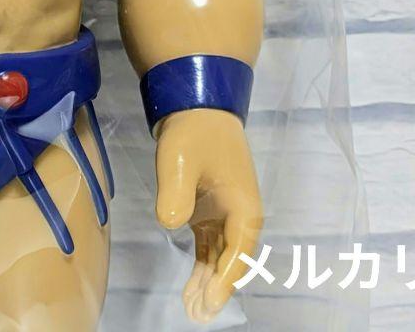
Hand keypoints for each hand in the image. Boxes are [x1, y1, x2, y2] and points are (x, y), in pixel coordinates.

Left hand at [154, 108, 262, 322]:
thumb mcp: (180, 159)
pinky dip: (202, 263)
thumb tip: (170, 224)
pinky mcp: (207, 208)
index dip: (224, 280)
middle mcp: (239, 214)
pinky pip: (208, 244)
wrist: (193, 104)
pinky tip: (192, 283)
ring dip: (207, 280)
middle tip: (197, 314)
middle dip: (215, 288)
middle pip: (230, 259)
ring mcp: (224, 212)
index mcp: (244, 207)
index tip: (209, 303)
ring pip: (218, 255)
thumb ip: (176, 193)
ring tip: (192, 307)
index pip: (237, 253)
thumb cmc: (193, 132)